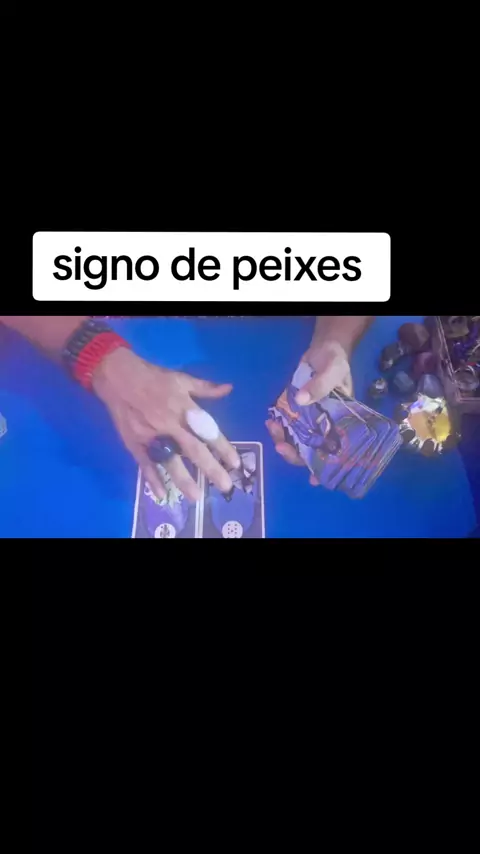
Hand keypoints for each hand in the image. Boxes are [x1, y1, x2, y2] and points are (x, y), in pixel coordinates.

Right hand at [92, 347, 239, 499]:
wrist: (117, 374)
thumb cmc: (152, 376)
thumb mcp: (181, 378)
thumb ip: (205, 388)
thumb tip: (228, 388)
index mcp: (184, 407)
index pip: (208, 431)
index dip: (223, 448)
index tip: (236, 464)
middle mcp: (170, 423)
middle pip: (193, 449)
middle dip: (210, 469)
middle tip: (225, 486)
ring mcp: (150, 434)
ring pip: (169, 460)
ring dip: (183, 480)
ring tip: (196, 497)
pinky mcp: (134, 441)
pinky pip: (145, 463)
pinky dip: (152, 479)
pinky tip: (161, 494)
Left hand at [266, 339, 352, 484]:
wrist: (324, 347)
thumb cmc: (335, 361)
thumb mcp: (332, 370)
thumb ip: (319, 385)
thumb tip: (300, 401)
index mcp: (341, 423)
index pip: (335, 451)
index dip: (325, 467)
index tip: (314, 479)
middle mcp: (326, 426)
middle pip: (311, 450)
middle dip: (294, 453)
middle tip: (280, 446)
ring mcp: (310, 420)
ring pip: (296, 440)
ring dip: (283, 440)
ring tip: (272, 427)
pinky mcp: (297, 411)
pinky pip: (287, 425)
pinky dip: (279, 427)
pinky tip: (270, 420)